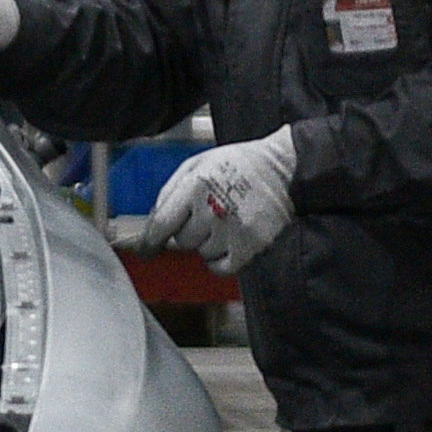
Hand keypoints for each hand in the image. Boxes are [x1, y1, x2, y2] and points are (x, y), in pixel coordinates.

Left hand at [141, 133, 301, 274]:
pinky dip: (220, 260)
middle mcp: (212, 208)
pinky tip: (228, 242)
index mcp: (196, 185)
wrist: (284, 169)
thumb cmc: (238, 164)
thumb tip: (154, 220)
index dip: (150, 241)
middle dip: (188, 231)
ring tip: (224, 221)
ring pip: (202, 253)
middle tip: (206, 215)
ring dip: (207, 243)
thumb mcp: (197, 163)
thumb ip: (171, 190)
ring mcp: (232, 229)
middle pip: (182, 240)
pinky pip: (221, 268)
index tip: (147, 250)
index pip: (162, 223)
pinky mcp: (251, 245)